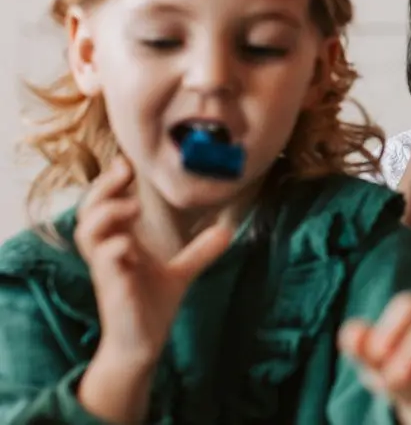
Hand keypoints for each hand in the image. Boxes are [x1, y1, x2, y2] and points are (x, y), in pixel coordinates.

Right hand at [74, 158, 233, 366]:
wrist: (143, 343)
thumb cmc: (151, 304)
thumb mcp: (180, 271)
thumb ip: (199, 250)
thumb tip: (228, 230)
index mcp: (119, 241)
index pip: (104, 203)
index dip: (111, 181)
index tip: (130, 162)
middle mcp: (108, 251)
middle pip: (88, 209)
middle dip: (103, 188)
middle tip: (125, 171)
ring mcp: (107, 269)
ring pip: (86, 232)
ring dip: (107, 213)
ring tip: (133, 205)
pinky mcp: (112, 288)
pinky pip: (104, 262)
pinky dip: (115, 248)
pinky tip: (130, 245)